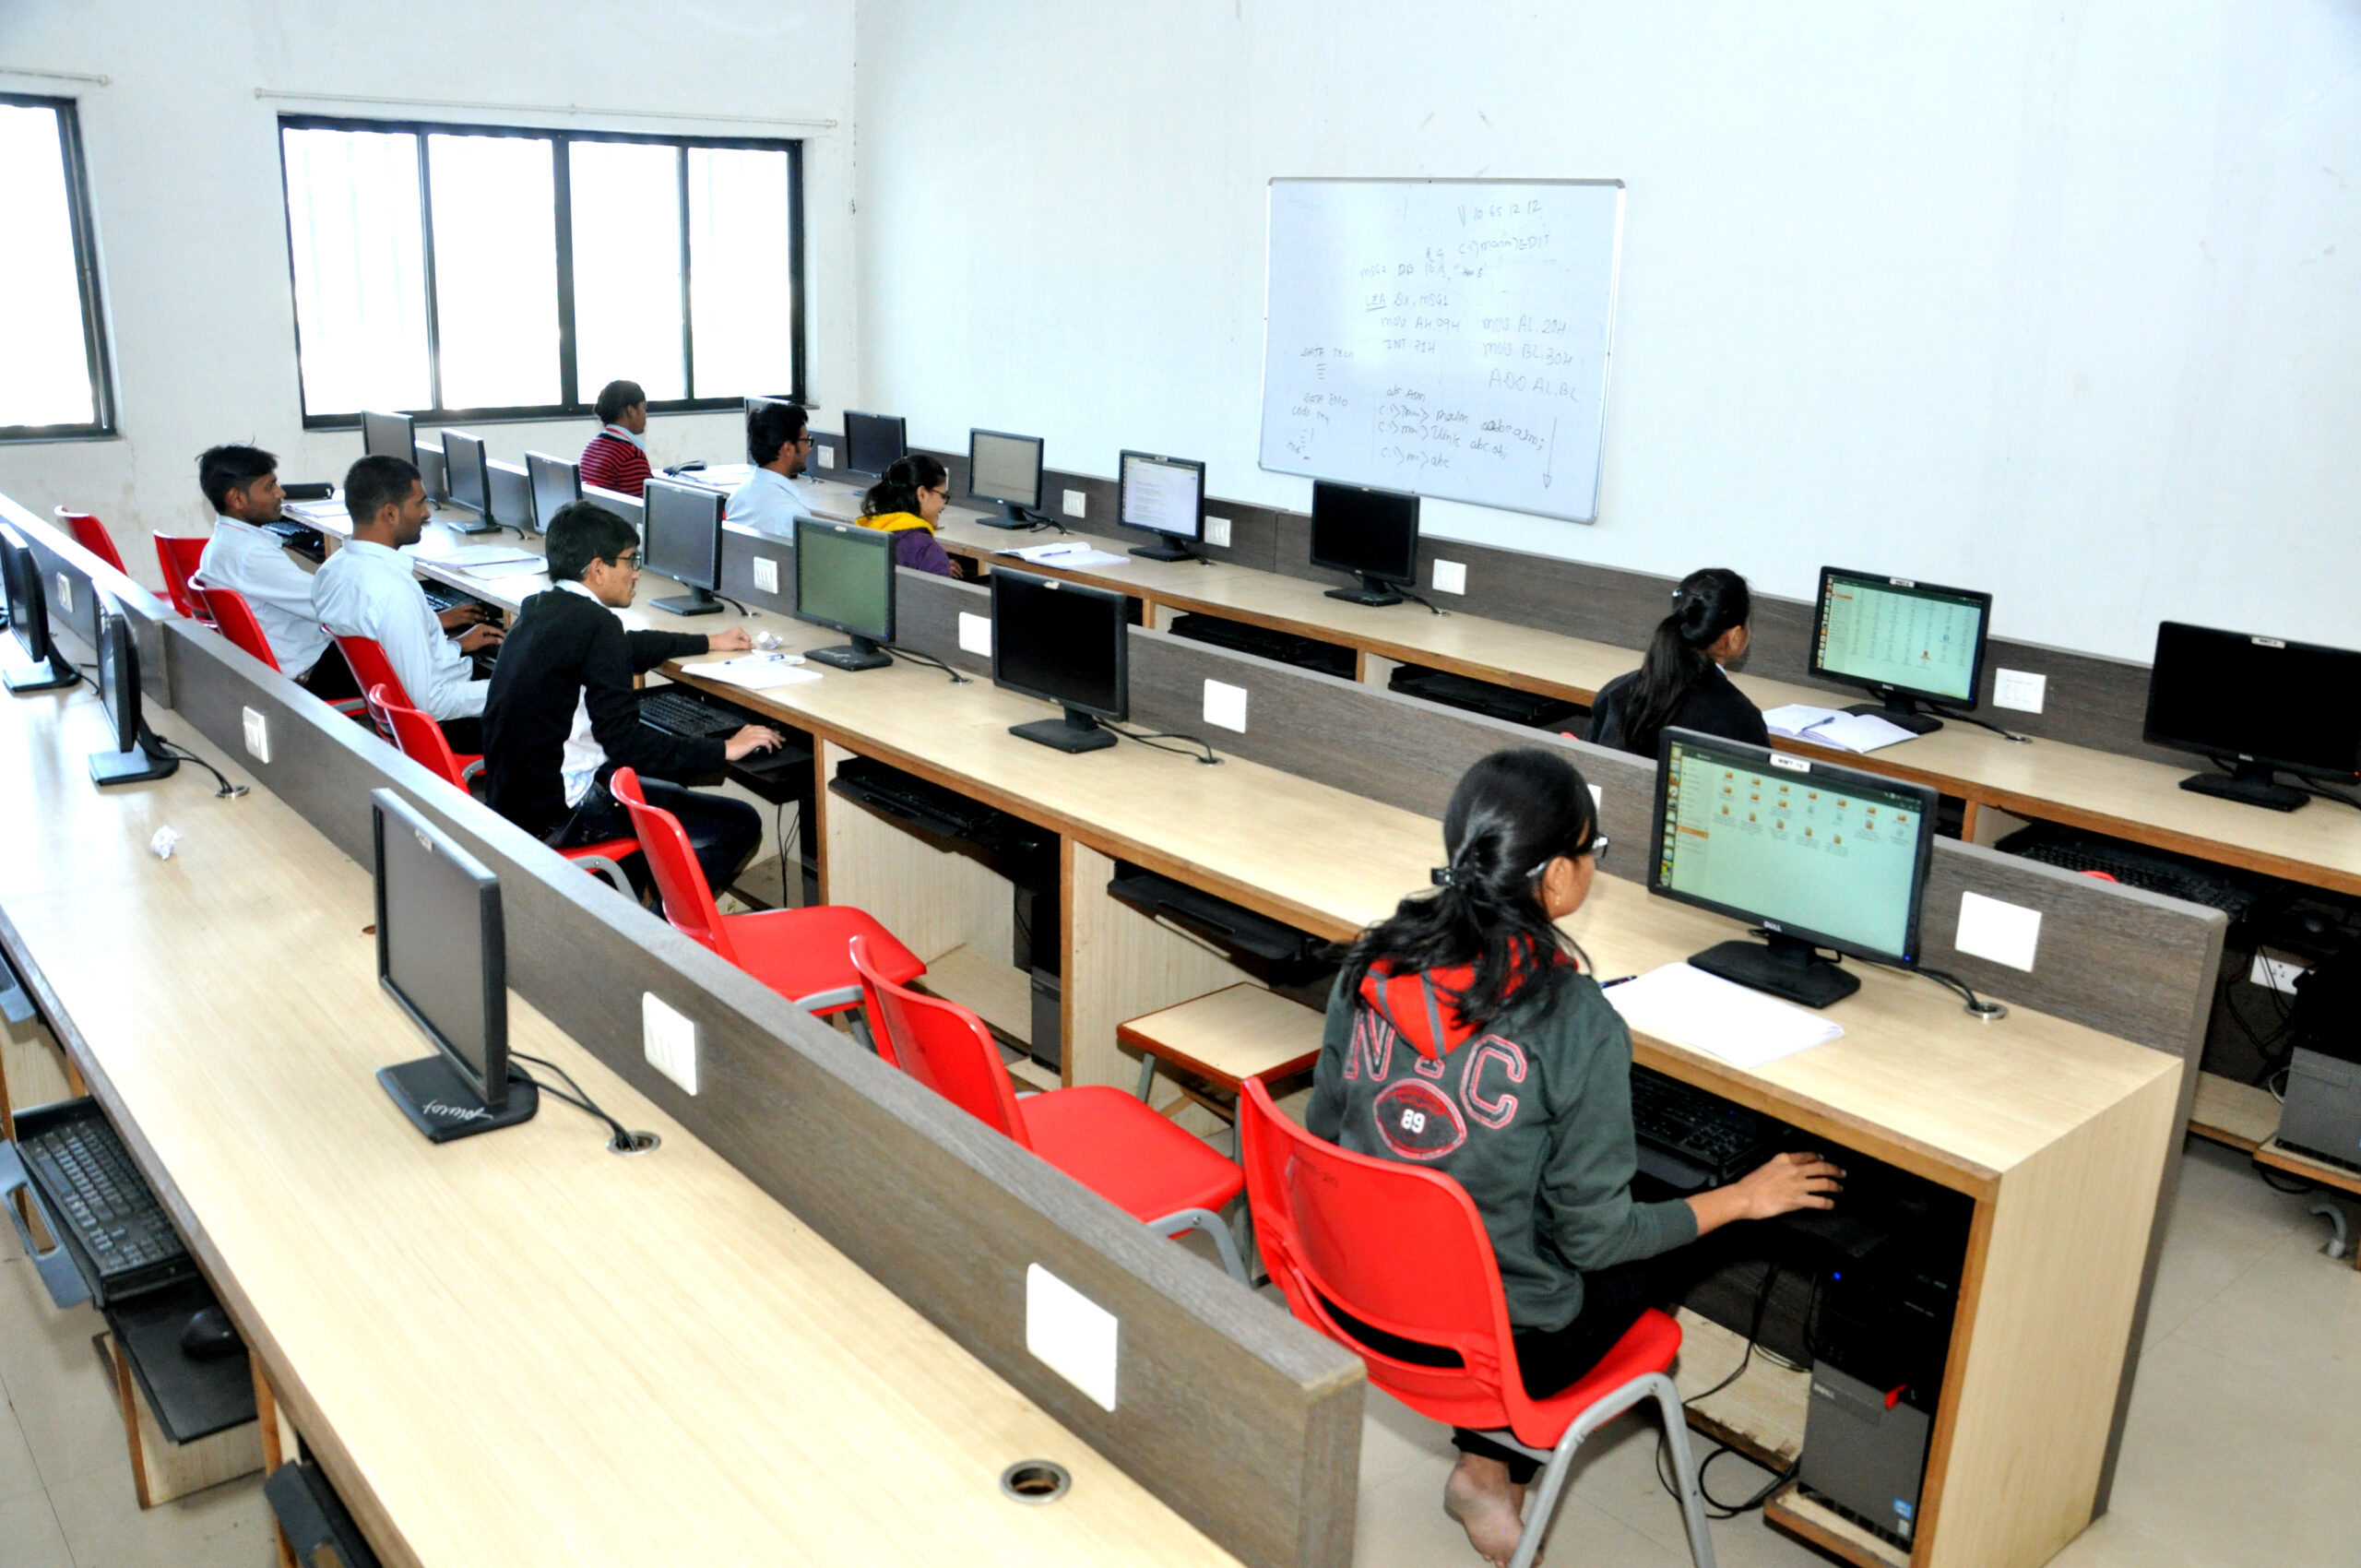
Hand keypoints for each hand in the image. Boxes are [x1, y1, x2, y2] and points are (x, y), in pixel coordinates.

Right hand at [438, 604, 486, 631]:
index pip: (470, 604)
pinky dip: (475, 622)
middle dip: (481, 610)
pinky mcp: (458, 620)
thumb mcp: (449, 613)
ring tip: (486, 619)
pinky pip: (469, 620)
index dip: (477, 607)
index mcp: (457, 607)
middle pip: (474, 607)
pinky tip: (478, 624)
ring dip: (481, 616)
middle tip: (487, 614)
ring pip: (473, 614)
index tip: (482, 609)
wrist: (434, 620)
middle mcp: (459, 609)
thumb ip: (455, 613)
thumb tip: (459, 616)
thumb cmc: (440, 619)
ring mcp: (459, 614)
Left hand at [457, 624, 503, 653]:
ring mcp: (477, 630)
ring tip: (499, 641)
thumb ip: (492, 640)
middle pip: (493, 630)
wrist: (458, 645)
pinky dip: (489, 637)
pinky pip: (485, 634)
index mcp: (482, 626)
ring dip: (494, 636)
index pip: (495, 629)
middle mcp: (480, 626)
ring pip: (489, 632)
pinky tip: (491, 641)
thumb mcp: (482, 641)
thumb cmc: (468, 643)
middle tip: (505, 639)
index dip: (502, 634)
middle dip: (499, 635)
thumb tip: (500, 640)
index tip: (507, 637)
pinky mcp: (475, 634)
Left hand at [706, 627, 754, 653]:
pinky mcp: (732, 637)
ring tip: (733, 646)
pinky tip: (731, 646)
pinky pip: (738, 642)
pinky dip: (736, 645)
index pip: (749, 639)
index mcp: (740, 630)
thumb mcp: (737, 645)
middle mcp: (738, 630)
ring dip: (739, 646)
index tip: (740, 647)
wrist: (713, 643)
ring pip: (742, 642)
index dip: (746, 644)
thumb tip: (755, 646)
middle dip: (742, 645)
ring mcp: (735, 633)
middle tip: (736, 647)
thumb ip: (747, 645)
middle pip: (746, 640)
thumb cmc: (724, 642)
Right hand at [723, 725, 784, 760]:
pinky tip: (770, 750)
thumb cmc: (733, 748)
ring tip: (779, 746)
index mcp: (749, 727)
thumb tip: (759, 743)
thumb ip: (750, 738)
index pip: (764, 728)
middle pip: (769, 730)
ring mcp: (753, 734)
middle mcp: (752, 729)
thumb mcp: (742, 739)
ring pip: (769, 735)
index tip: (777, 735)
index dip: (772, 732)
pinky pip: (767, 742)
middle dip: (777, 736)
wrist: (726, 749)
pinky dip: (770, 746)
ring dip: (776, 741)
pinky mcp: (754, 740)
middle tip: (782, 740)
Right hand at [1729, 1152, 1843, 1220]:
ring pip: (1824, 1183)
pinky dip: (1828, 1203)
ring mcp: (1798, 1185)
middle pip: (1821, 1167)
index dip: (1818, 1157)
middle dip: (1834, 1170)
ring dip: (1835, 1186)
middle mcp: (1794, 1169)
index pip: (1807, 1155)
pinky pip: (1819, 1201)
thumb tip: (1788, 1170)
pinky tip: (1831, 1204)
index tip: (1823, 1159)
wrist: (1745, 1196)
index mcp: (1785, 1159)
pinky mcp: (1798, 1200)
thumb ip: (1780, 1166)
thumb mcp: (1766, 1166)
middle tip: (1841, 1173)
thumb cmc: (1751, 1183)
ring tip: (1840, 1188)